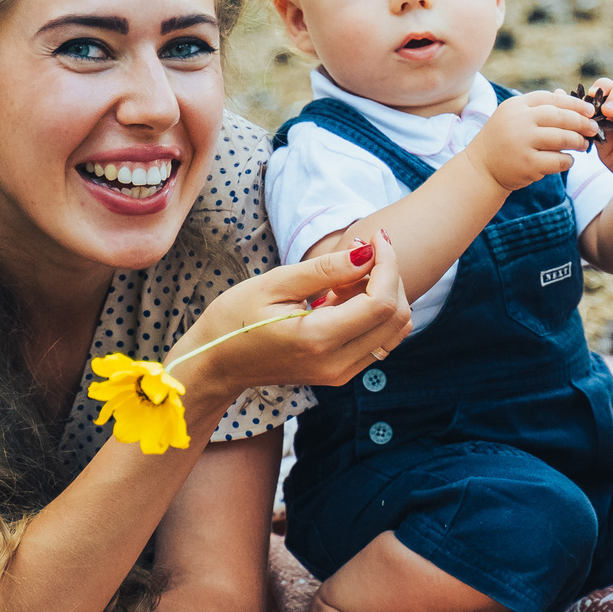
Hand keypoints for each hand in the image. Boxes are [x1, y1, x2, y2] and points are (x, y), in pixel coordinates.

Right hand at [180, 232, 411, 392]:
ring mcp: (340, 374)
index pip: (381, 303)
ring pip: (394, 332)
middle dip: (391, 277)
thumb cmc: (234, 319)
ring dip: (386, 295)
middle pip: (397, 318)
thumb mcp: (274, 284)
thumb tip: (367, 252)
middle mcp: (337, 364)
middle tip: (365, 251)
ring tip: (351, 275)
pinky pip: (378, 341)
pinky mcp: (340, 373)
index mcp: (318, 340)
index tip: (375, 237)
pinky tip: (346, 296)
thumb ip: (325, 269)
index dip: (388, 264)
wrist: (216, 364)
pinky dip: (375, 314)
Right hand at [463, 91, 596, 192]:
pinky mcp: (527, 164)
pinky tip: (569, 160)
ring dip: (578, 142)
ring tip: (584, 145)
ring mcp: (522, 142)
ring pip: (562, 138)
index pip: (552, 99)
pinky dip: (568, 160)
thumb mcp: (514, 117)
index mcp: (516, 105)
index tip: (589, 110)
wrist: (481, 168)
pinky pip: (558, 160)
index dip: (574, 103)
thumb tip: (568, 97)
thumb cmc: (503, 140)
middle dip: (582, 122)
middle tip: (593, 128)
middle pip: (560, 117)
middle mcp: (519, 121)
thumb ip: (539, 108)